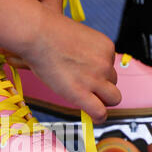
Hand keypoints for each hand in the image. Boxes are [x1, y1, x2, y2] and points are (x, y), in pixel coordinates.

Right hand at [0, 0, 120, 122]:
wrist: (38, 36)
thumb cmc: (49, 33)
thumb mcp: (78, 38)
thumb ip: (86, 53)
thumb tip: (82, 68)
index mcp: (106, 47)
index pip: (111, 66)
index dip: (98, 73)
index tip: (88, 76)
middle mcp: (105, 63)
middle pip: (113, 82)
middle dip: (101, 86)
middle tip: (85, 87)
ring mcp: (96, 79)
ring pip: (112, 99)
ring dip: (101, 100)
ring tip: (86, 100)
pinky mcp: (82, 94)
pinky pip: (100, 113)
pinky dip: (98, 117)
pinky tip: (92, 117)